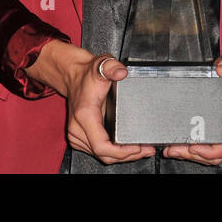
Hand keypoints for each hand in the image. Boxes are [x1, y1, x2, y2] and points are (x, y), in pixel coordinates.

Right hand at [27, 41, 154, 163]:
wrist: (73, 76)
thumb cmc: (88, 74)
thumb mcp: (102, 65)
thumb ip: (112, 67)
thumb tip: (121, 73)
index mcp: (85, 115)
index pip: (101, 146)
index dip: (121, 152)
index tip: (138, 148)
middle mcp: (77, 129)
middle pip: (103, 155)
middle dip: (127, 156)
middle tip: (147, 149)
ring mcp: (76, 135)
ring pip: (100, 156)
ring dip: (121, 156)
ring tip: (141, 150)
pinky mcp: (79, 137)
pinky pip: (97, 151)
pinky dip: (113, 152)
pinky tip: (127, 148)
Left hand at [161, 53, 221, 165]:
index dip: (212, 151)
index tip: (194, 146)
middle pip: (218, 155)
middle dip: (195, 155)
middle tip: (175, 149)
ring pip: (213, 156)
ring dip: (192, 156)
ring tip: (173, 149)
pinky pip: (212, 150)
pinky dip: (195, 152)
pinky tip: (180, 147)